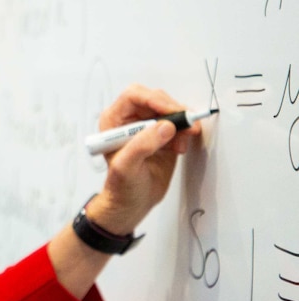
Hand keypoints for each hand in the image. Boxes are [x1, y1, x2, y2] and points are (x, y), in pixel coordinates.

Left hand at [87, 84, 201, 235]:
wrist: (132, 203)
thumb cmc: (121, 187)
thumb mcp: (126, 167)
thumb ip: (142, 145)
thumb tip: (164, 126)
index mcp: (114, 121)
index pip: (133, 96)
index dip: (154, 99)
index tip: (172, 112)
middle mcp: (130, 120)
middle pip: (155, 99)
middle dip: (173, 110)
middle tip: (187, 124)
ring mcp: (147, 127)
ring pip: (169, 110)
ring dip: (181, 122)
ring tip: (183, 142)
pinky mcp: (162, 136)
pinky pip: (178, 124)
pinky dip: (185, 132)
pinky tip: (181, 147)